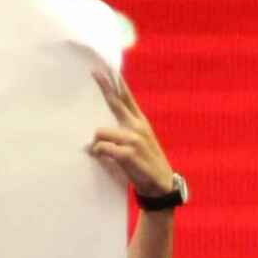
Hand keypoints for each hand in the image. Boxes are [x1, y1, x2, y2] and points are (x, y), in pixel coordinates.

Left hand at [84, 67, 179, 204]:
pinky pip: (102, 147)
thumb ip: (124, 133)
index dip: (117, 84)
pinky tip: (99, 156)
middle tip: (95, 72)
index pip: (127, 99)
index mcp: (141, 123)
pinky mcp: (129, 153)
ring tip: (98, 152)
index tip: (107, 70)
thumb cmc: (146, 166)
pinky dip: (98, 152)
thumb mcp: (140, 144)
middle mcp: (138, 127)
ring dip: (96, 143)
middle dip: (106, 87)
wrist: (161, 186)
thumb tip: (101, 130)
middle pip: (117, 103)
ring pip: (101, 132)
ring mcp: (134, 139)